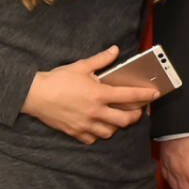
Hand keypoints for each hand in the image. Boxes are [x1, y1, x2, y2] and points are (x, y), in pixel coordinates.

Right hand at [21, 45, 158, 143]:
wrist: (33, 95)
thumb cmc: (57, 79)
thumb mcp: (81, 66)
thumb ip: (101, 59)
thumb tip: (115, 50)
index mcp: (99, 94)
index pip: (129, 96)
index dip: (145, 95)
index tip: (155, 94)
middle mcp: (95, 111)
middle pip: (124, 120)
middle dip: (134, 116)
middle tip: (137, 112)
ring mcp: (85, 124)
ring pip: (109, 132)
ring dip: (116, 127)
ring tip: (117, 119)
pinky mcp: (74, 132)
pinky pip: (91, 139)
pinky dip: (97, 134)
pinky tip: (98, 127)